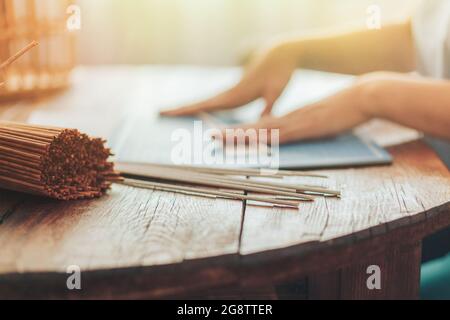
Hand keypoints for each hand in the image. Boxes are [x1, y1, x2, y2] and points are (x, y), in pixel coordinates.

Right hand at [160, 43, 297, 117]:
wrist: (279, 55)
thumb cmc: (279, 73)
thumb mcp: (276, 91)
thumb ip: (269, 108)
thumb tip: (263, 123)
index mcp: (234, 94)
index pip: (205, 104)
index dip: (187, 109)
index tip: (170, 112)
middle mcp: (228, 93)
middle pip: (199, 103)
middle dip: (180, 109)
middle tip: (159, 113)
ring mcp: (230, 92)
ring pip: (204, 102)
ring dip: (188, 108)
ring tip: (170, 113)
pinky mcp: (234, 92)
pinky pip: (213, 102)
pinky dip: (201, 107)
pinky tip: (197, 112)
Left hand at [215, 80, 371, 144]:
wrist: (362, 96)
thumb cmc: (346, 110)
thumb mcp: (322, 122)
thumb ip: (309, 129)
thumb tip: (302, 136)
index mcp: (292, 118)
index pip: (262, 126)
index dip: (243, 130)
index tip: (226, 134)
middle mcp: (290, 119)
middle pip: (256, 127)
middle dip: (232, 133)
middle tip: (211, 135)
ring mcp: (297, 122)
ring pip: (262, 130)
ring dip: (240, 135)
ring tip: (219, 137)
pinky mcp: (306, 126)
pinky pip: (279, 134)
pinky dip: (263, 138)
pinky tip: (249, 140)